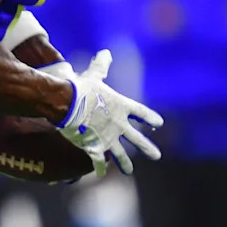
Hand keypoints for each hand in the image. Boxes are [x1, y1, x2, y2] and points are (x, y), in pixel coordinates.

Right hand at [57, 50, 162, 176]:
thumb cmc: (82, 88)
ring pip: (121, 155)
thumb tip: (106, 52)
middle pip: (137, 139)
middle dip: (147, 147)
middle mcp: (119, 125)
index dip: (150, 118)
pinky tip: (100, 173)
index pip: (141, 113)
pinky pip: (98, 161)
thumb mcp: (93, 75)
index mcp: (121, 107)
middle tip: (157, 155)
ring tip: (130, 171)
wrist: (68, 104)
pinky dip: (98, 167)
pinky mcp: (95, 147)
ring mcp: (108, 138)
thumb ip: (101, 66)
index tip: (159, 123)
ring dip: (126, 164)